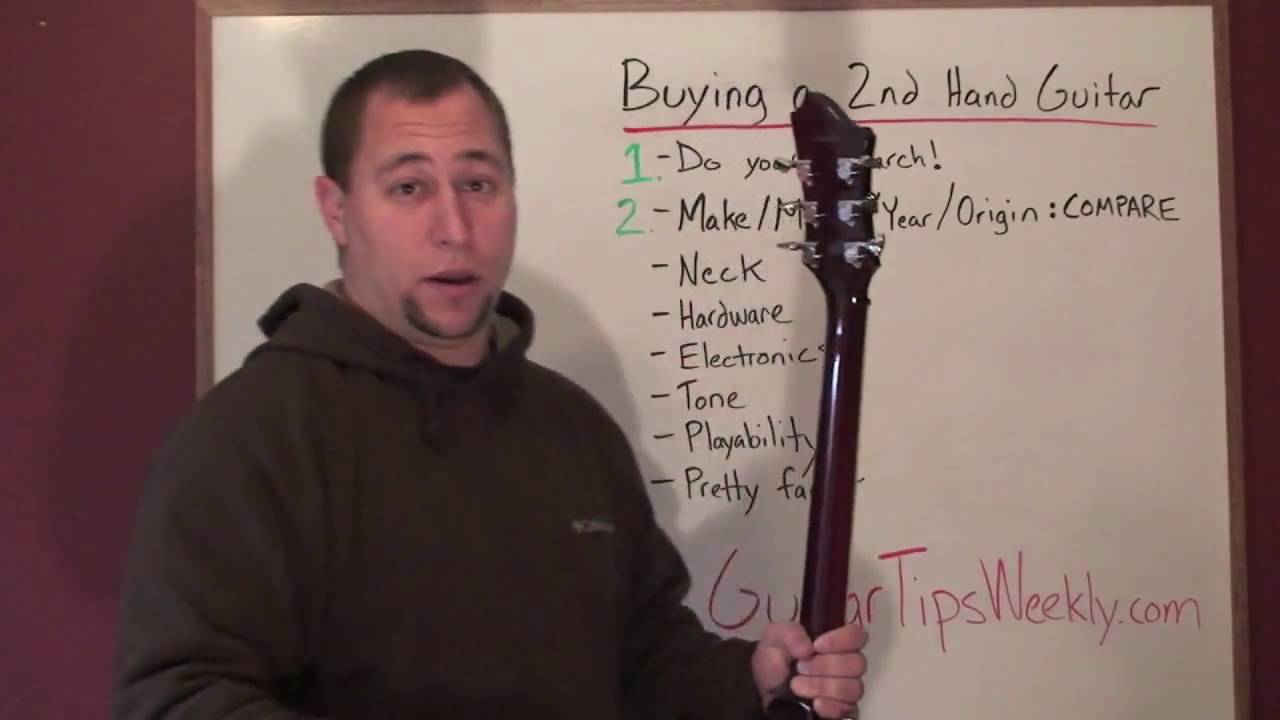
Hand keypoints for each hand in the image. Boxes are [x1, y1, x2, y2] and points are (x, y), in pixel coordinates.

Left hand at [750, 621, 867, 718]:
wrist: (762, 688)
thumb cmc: (774, 658)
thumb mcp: (775, 636)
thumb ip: (790, 633)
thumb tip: (807, 648)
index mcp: (835, 642)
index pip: (857, 636)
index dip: (841, 640)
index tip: (816, 646)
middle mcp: (846, 665)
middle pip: (857, 663)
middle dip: (826, 666)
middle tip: (799, 668)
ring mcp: (847, 689)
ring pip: (853, 688)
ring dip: (823, 686)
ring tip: (797, 686)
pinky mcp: (843, 710)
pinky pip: (849, 709)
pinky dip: (831, 706)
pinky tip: (814, 703)